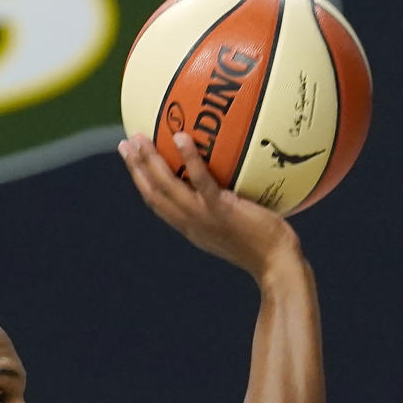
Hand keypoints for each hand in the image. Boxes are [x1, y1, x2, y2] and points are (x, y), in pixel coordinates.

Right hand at [118, 132, 299, 281]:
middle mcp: (191, 224)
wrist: (277, 265)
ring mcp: (204, 218)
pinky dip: (188, 159)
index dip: (143, 183)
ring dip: (148, 162)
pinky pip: (200, 181)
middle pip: (154, 194)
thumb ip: (235, 203)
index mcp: (192, 228)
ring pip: (166, 188)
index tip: (134, 162)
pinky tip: (181, 137)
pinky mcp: (221, 211)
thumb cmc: (269, 245)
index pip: (159, 204)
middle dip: (136, 169)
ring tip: (138, 138)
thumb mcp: (244, 224)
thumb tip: (243, 177)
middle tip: (125, 143)